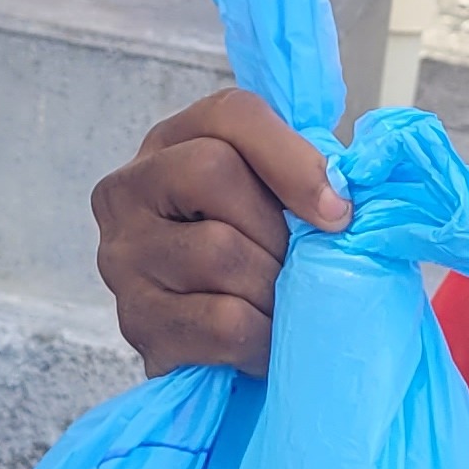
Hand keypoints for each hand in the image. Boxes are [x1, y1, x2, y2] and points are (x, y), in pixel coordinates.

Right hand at [89, 87, 347, 376]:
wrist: (226, 353)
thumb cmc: (260, 262)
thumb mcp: (278, 202)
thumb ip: (308, 176)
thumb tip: (345, 190)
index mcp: (171, 144)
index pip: (231, 115)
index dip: (293, 158)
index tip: (338, 211)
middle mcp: (128, 191)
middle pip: (213, 173)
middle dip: (275, 228)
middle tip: (292, 266)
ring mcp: (123, 258)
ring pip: (218, 251)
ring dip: (272, 287)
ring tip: (277, 305)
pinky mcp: (137, 322)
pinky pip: (221, 321)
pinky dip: (263, 336)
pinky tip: (264, 342)